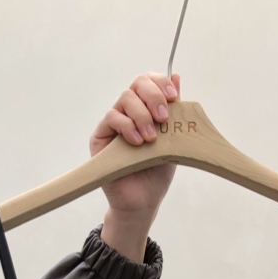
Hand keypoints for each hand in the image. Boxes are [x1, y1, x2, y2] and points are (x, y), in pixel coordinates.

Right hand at [92, 73, 180, 260]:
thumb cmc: (157, 173)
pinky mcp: (100, 137)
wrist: (143, 202)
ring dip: (141, 115)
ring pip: (125, 99)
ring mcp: (114, 124)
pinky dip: (127, 127)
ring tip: (151, 139)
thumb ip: (174, 111)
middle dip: (153, 96)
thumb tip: (177, 76)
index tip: (173, 98)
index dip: (160, 83)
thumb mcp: (173, 140)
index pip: (149, 82)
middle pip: (137, 84)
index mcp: (146, 109)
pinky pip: (111, 118)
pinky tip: (137, 143)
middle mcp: (129, 112)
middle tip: (163, 118)